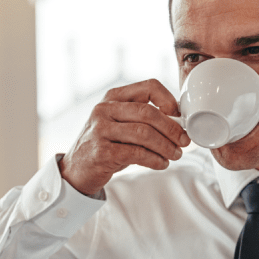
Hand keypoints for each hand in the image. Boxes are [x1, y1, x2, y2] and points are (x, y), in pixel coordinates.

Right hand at [59, 79, 189, 195]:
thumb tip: (178, 124)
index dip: (169, 100)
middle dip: (172, 129)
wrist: (75, 171)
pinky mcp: (101, 152)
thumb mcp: (118, 125)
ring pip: (144, 134)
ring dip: (165, 146)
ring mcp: (100, 130)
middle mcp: (104, 110)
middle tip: (184, 141)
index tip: (180, 116)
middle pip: (149, 113)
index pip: (148, 87)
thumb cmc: (103, 147)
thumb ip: (141, 119)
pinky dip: (154, 160)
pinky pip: (136, 153)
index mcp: (112, 98)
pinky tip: (161, 164)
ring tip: (175, 155)